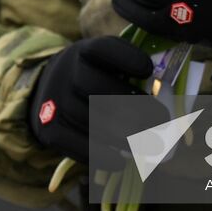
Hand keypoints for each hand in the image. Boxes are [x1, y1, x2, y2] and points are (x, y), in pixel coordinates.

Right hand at [29, 36, 163, 169]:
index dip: (126, 58)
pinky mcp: (49, 130)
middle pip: (97, 89)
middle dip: (134, 107)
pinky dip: (100, 155)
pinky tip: (121, 161)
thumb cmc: (92, 75)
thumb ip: (129, 70)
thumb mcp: (105, 61)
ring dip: (123, 136)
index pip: (103, 49)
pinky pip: (75, 145)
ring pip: (89, 121)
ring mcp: (54, 103)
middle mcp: (65, 74)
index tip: (148, 71)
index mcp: (83, 52)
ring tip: (149, 144)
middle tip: (161, 120)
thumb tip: (162, 89)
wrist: (50, 90)